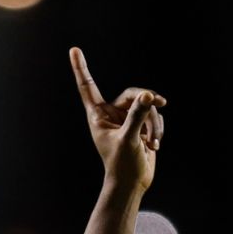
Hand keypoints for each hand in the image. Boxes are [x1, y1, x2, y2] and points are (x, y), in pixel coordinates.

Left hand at [69, 48, 163, 190]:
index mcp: (98, 115)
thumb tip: (147, 96)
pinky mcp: (141, 126)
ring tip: (152, 143)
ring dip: (153, 124)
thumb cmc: (123, 165)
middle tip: (159, 102)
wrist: (134, 183)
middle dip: (146, 101)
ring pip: (146, 107)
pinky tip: (155, 145)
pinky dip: (157, 129)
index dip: (80, 68)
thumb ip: (137, 115)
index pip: (87, 86)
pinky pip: (154, 117)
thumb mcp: (129, 139)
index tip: (74, 50)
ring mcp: (127, 120)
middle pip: (132, 93)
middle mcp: (111, 114)